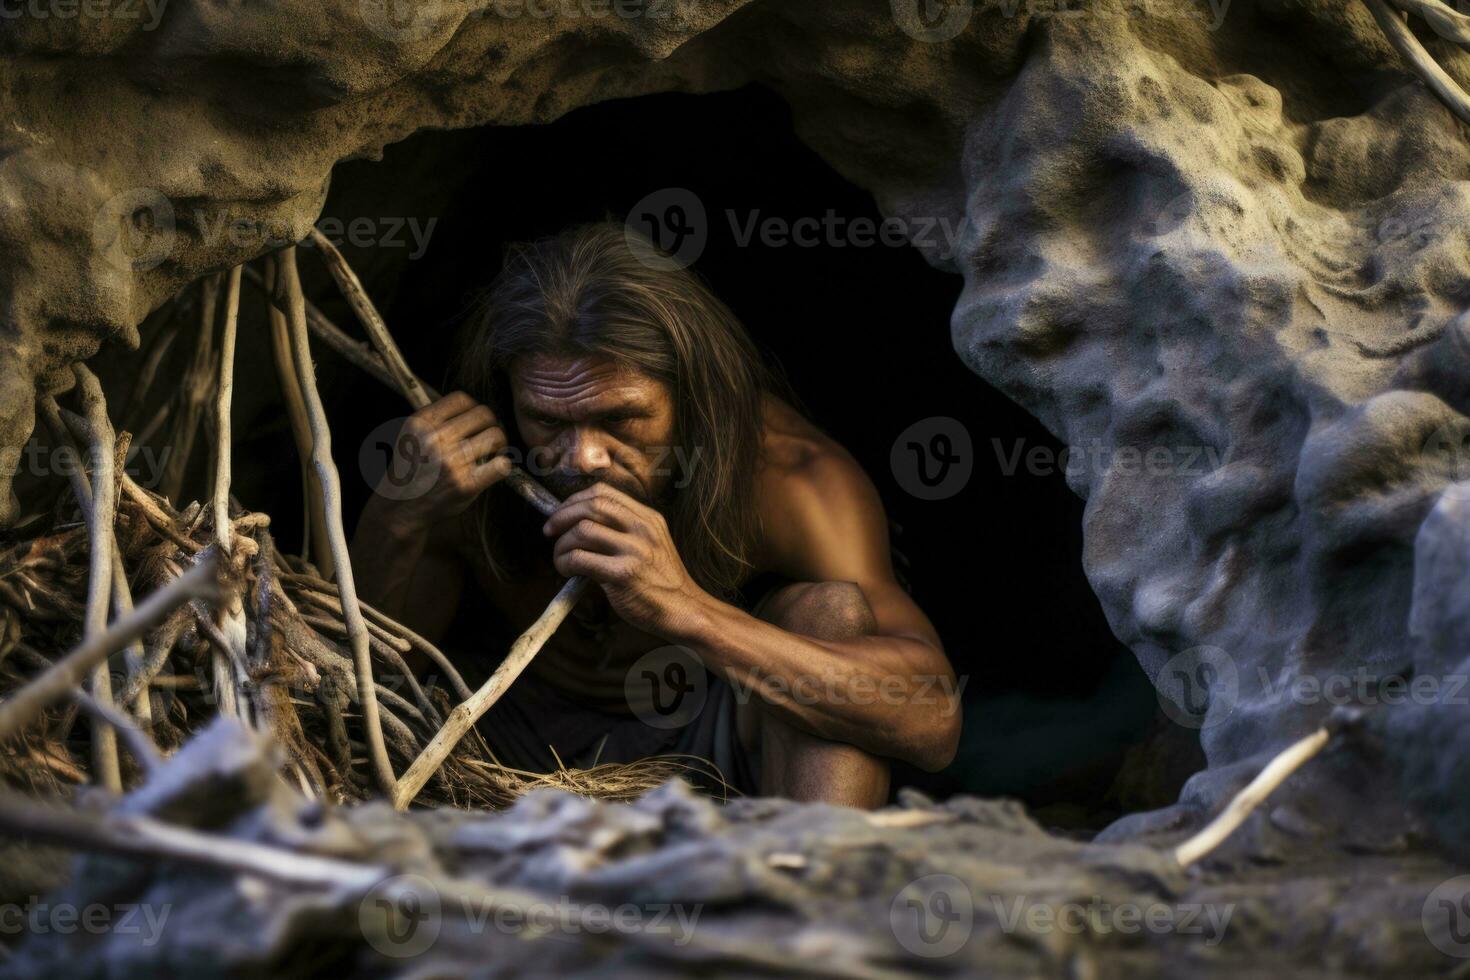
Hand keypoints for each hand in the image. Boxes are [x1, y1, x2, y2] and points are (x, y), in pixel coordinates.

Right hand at [369, 392, 511, 531]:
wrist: (400, 508)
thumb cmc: (411, 471)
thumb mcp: (412, 436)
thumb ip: (436, 420)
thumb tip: (473, 409)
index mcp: (422, 422)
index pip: (461, 398)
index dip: (473, 409)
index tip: (475, 422)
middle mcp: (436, 439)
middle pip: (484, 414)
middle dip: (491, 425)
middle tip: (488, 438)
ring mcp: (451, 462)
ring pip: (495, 436)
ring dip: (499, 444)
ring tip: (492, 454)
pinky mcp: (465, 484)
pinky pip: (501, 465)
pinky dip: (502, 465)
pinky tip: (493, 469)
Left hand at [542, 483, 711, 637]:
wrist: (683, 611)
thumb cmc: (660, 582)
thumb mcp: (651, 544)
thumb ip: (624, 530)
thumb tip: (579, 524)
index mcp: (648, 518)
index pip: (604, 492)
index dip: (575, 500)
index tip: (561, 515)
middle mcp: (643, 529)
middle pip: (592, 505)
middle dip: (562, 516)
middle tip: (550, 532)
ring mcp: (634, 551)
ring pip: (582, 530)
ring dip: (561, 545)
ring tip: (561, 559)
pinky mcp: (624, 574)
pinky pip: (580, 559)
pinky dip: (564, 563)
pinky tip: (567, 572)